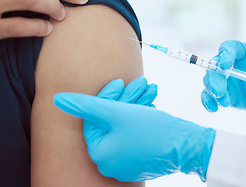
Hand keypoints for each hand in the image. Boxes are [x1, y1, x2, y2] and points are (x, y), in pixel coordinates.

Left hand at [54, 77, 215, 181]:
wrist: (187, 145)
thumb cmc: (150, 129)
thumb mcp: (115, 113)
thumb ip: (84, 105)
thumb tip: (58, 99)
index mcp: (100, 153)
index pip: (95, 118)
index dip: (107, 97)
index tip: (120, 82)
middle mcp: (110, 163)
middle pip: (111, 122)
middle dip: (125, 99)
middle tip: (139, 83)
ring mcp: (126, 163)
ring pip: (125, 125)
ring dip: (136, 105)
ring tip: (150, 90)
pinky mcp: (141, 160)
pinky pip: (135, 134)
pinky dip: (141, 117)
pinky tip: (150, 104)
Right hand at [201, 40, 245, 118]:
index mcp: (244, 53)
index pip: (229, 48)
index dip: (225, 55)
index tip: (225, 67)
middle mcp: (230, 64)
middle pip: (214, 66)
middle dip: (214, 79)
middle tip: (219, 93)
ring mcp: (224, 78)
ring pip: (209, 80)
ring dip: (213, 91)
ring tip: (225, 103)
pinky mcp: (222, 92)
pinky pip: (208, 94)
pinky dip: (207, 101)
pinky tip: (212, 109)